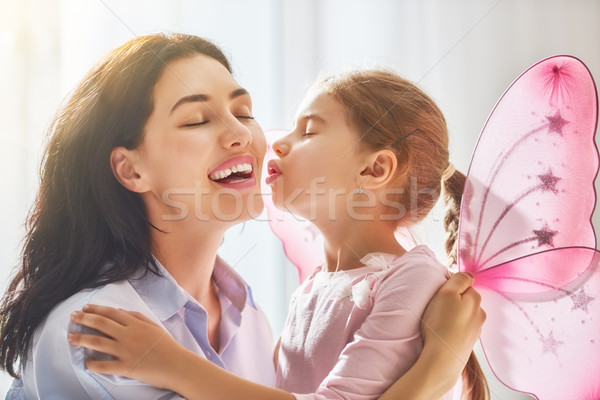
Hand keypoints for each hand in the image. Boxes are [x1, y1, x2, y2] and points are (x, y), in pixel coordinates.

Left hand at [68, 305, 184, 390]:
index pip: (111, 313)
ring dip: (81, 339)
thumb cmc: (168, 346)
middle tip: (72, 317)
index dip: (96, 309)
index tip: (85, 308)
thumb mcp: (154, 326)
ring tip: (70, 337)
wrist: (177, 365)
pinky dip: (92, 364)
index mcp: (136, 324)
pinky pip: (104, 366)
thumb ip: (137, 317)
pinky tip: (86, 362)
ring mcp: (126, 351)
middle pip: (101, 324)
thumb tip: (120, 310)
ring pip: (98, 342)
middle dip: (84, 319)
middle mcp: (128, 335)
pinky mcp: (126, 367)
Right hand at [420, 273, 485, 370]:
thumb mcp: (447, 293)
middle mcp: (479, 313)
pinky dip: (451, 327)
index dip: (449, 285)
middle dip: (452, 300)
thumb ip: (459, 279)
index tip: (438, 293)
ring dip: (451, 314)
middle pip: (464, 299)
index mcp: (475, 299)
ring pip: (462, 313)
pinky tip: (442, 331)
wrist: (442, 359)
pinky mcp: (468, 341)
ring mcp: (475, 329)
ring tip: (438, 321)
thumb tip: (469, 274)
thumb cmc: (441, 324)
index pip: (464, 283)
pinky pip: (459, 327)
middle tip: (436, 307)